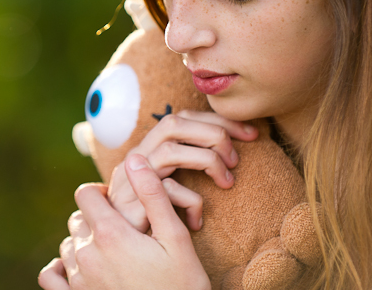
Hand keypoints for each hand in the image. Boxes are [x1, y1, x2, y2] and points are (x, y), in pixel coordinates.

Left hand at [38, 154, 211, 289]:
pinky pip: (51, 275)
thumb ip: (153, 195)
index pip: (85, 194)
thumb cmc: (181, 284)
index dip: (101, 192)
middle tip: (123, 230)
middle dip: (96, 217)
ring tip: (112, 251)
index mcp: (110, 234)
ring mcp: (78, 280)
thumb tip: (135, 158)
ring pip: (68, 244)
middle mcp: (87, 255)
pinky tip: (81, 267)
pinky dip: (61, 267)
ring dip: (84, 241)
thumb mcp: (176, 237)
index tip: (117, 202)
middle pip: (78, 218)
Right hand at [108, 110, 257, 231]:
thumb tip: (229, 149)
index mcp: (148, 149)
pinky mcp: (131, 204)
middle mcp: (136, 158)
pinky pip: (166, 190)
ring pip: (169, 151)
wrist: (121, 253)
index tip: (250, 133)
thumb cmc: (153, 221)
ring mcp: (130, 180)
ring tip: (227, 182)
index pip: (181, 117)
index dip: (217, 120)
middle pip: (173, 123)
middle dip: (214, 133)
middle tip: (236, 158)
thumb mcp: (173, 187)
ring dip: (207, 161)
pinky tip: (198, 220)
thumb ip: (189, 165)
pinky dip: (191, 201)